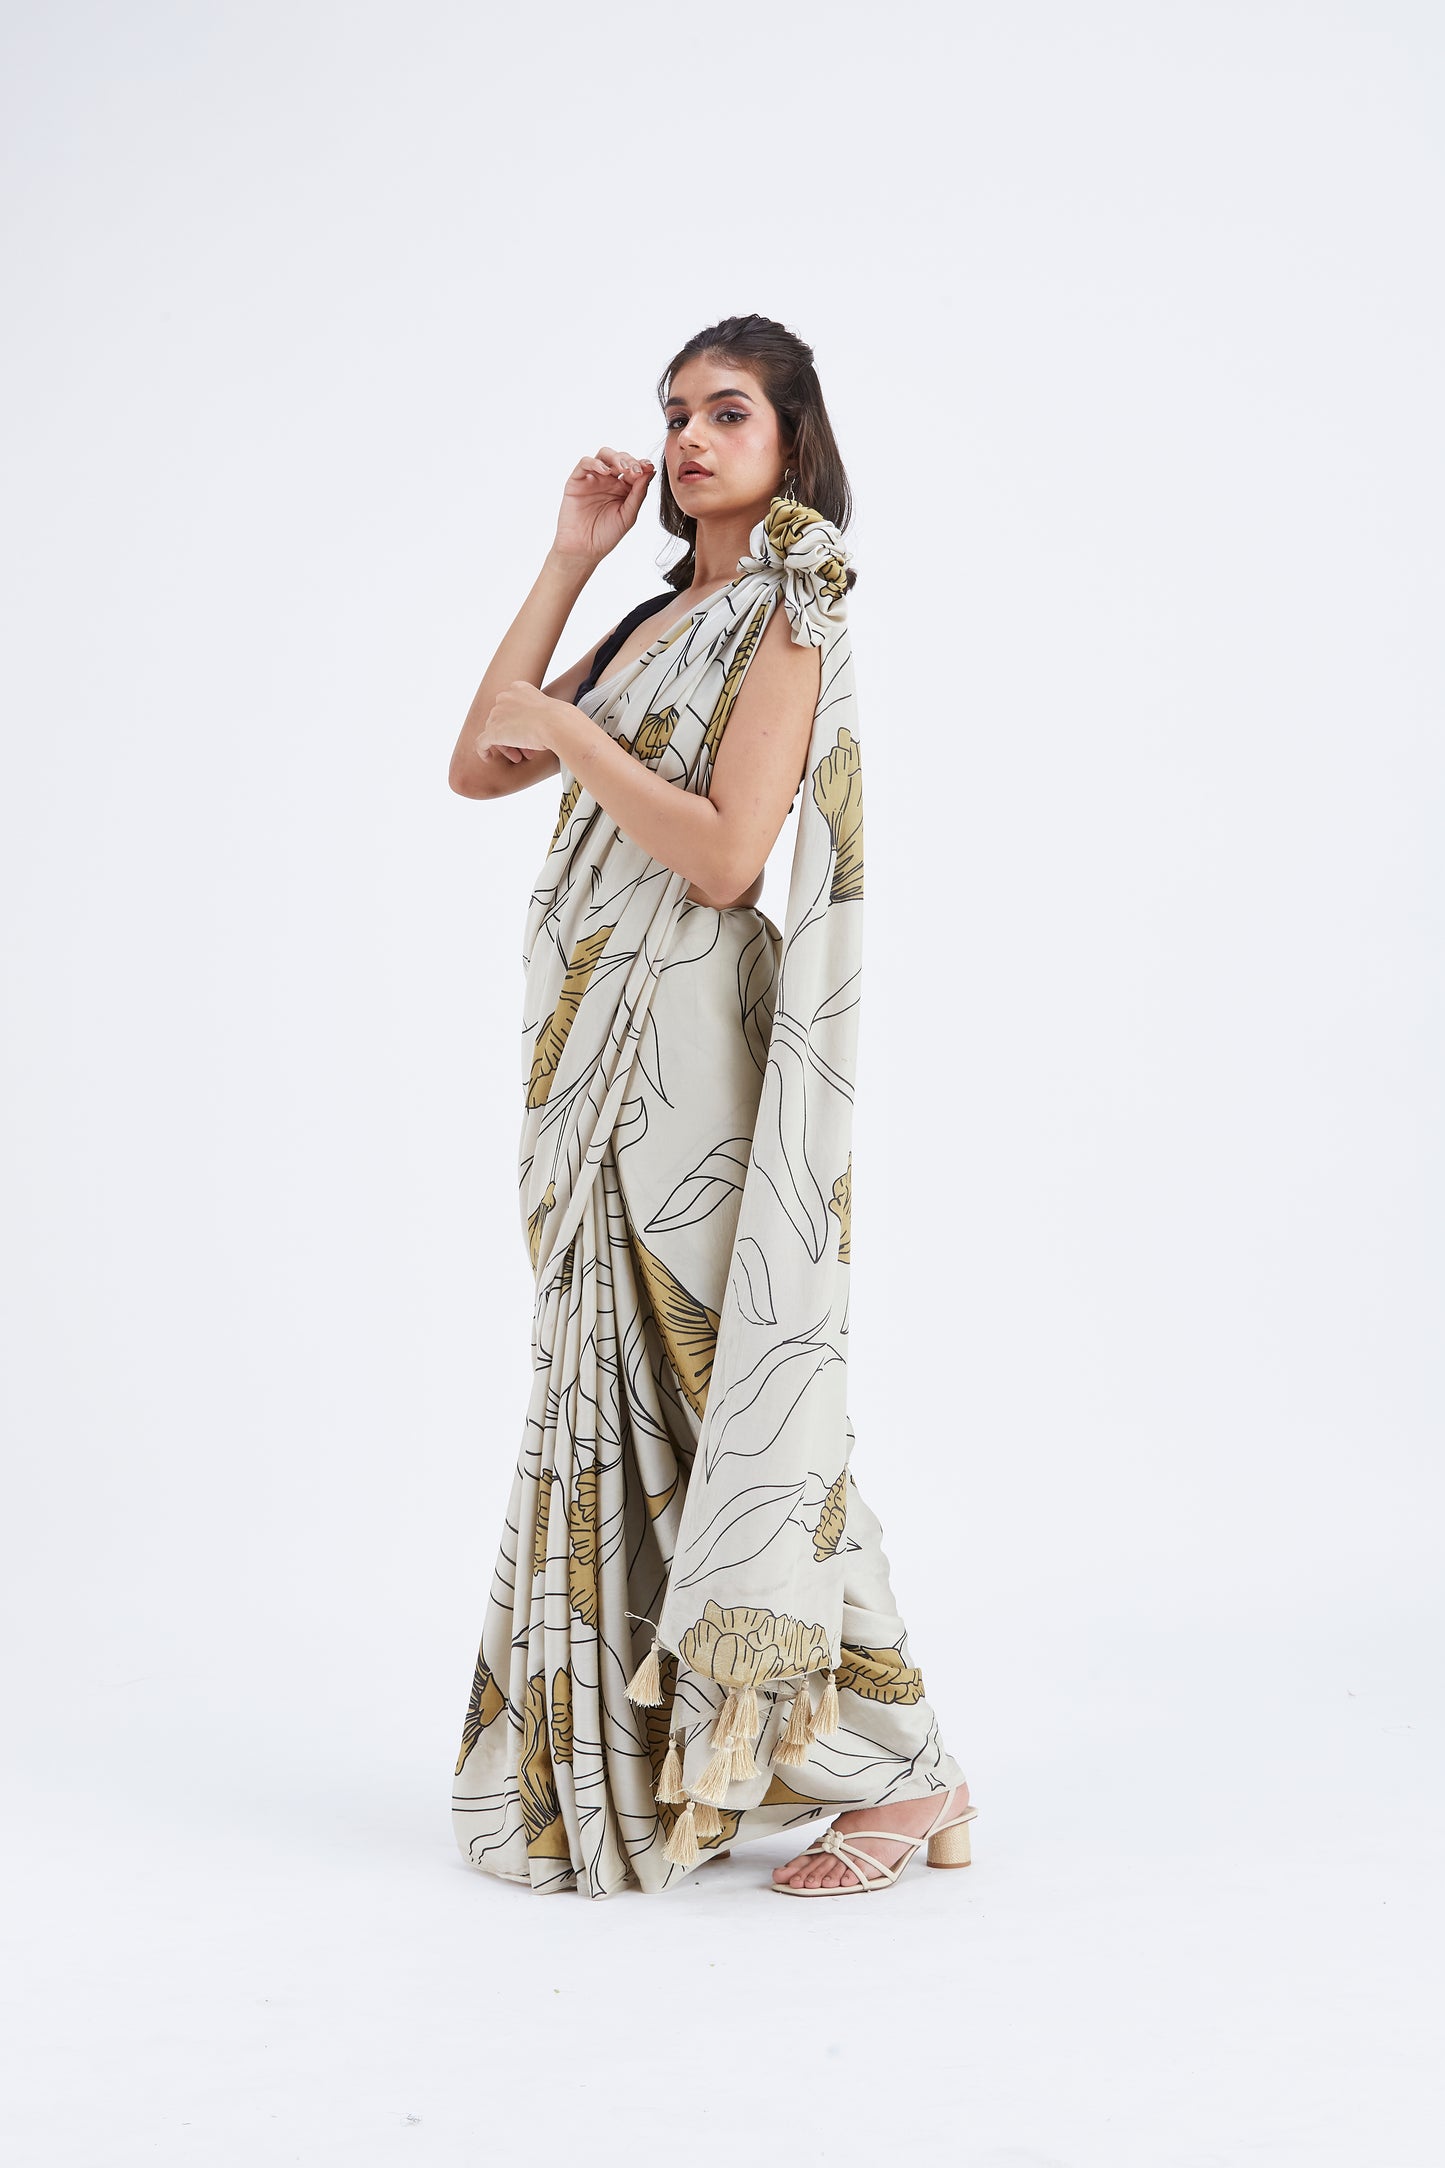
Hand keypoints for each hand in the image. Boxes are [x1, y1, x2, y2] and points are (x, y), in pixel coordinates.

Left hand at [475, 680, 564, 760]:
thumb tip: (531, 730)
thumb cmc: (559, 719)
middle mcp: (504, 697)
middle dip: (514, 737)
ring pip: (495, 733)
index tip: (529, 734)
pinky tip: (488, 758)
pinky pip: (481, 742)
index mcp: (517, 688)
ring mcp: (497, 713)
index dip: (518, 723)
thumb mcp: (548, 710)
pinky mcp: (493, 730)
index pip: (510, 707)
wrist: (557, 723)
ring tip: (520, 758)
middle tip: (526, 751)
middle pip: (501, 720)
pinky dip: (483, 751)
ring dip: (507, 746)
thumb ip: (536, 714)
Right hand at [553, 447, 654, 561]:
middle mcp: (608, 481)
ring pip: (604, 455)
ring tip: (622, 468)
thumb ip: (638, 494)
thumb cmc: (605, 536)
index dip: (642, 465)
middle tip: (636, 470)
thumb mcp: (628, 515)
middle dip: (630, 461)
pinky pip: (585, 463)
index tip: (649, 467)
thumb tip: (651, 472)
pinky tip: (605, 471)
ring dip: (615, 458)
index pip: (634, 469)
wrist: (583, 550)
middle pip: (620, 458)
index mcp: (623, 488)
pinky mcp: (577, 480)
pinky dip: (595, 463)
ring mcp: (593, 479)